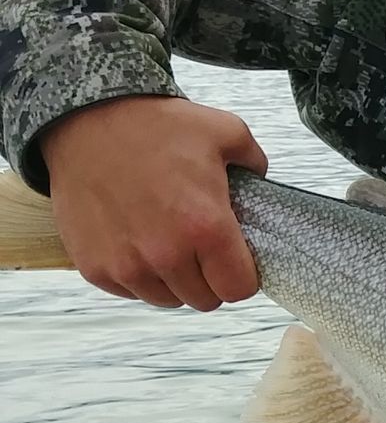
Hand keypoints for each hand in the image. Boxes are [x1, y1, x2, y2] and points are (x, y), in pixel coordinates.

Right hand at [40, 95, 267, 309]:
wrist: (87, 122)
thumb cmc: (155, 127)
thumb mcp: (225, 132)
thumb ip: (255, 162)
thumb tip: (261, 182)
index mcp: (206, 227)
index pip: (239, 289)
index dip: (242, 275)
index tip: (235, 259)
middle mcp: (166, 255)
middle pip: (205, 300)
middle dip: (210, 278)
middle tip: (201, 247)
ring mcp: (127, 266)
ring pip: (167, 299)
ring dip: (174, 280)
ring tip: (168, 242)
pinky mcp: (95, 268)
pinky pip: (130, 291)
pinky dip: (138, 275)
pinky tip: (138, 241)